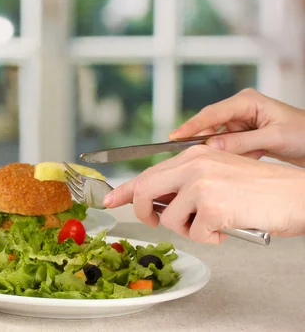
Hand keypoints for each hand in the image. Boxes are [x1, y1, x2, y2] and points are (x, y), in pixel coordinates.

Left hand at [103, 145, 304, 243]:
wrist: (298, 194)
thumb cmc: (262, 189)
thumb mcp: (218, 175)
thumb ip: (186, 184)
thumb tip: (159, 205)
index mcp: (193, 155)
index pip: (147, 172)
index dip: (124, 189)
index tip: (109, 199)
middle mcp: (193, 165)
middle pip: (144, 191)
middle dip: (144, 213)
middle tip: (159, 222)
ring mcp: (201, 184)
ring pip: (169, 219)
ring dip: (189, 229)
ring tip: (215, 222)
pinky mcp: (212, 207)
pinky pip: (195, 235)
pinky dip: (211, 239)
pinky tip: (228, 228)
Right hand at [170, 88, 304, 166]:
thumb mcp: (274, 138)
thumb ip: (242, 142)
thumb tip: (212, 146)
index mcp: (247, 100)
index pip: (212, 113)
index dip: (192, 126)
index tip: (175, 137)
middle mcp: (241, 109)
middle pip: (211, 125)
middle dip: (204, 141)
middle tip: (187, 155)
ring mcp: (243, 122)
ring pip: (219, 139)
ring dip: (223, 151)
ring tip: (228, 159)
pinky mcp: (246, 135)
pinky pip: (229, 147)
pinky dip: (234, 156)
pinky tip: (242, 160)